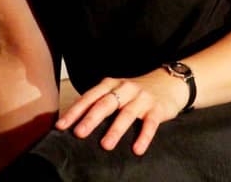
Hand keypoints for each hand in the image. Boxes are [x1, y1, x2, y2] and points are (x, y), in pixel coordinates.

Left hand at [54, 68, 187, 154]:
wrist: (169, 82)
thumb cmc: (135, 92)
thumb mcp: (116, 91)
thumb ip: (99, 102)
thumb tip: (74, 125)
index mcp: (110, 84)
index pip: (89, 97)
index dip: (75, 111)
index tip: (61, 126)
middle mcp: (125, 88)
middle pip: (106, 103)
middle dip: (91, 118)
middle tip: (78, 133)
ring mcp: (142, 98)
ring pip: (127, 113)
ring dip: (115, 130)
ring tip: (105, 146)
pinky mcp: (158, 108)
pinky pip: (150, 124)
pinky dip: (144, 137)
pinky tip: (137, 150)